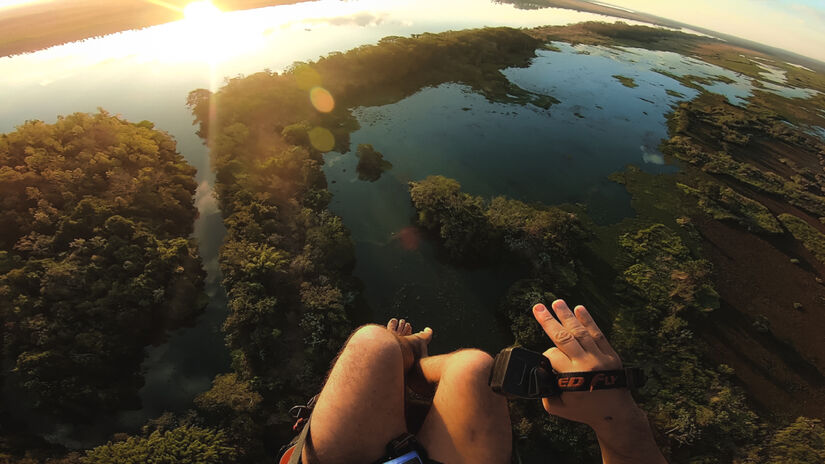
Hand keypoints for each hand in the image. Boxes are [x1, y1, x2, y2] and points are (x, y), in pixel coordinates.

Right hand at [533, 300, 666, 463]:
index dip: (545, 356)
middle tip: (537, 307)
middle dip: (549, 321)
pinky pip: (597, 334)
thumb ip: (545, 390)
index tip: (545, 362)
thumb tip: (538, 373)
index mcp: (574, 377)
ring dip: (567, 315)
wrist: (617, 414)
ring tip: (557, 302)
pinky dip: (588, 321)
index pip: (552, 355)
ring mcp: (601, 357)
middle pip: (564, 337)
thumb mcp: (558, 407)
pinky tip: (579, 309)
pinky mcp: (611, 354)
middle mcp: (588, 363)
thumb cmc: (585, 411)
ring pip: (581, 332)